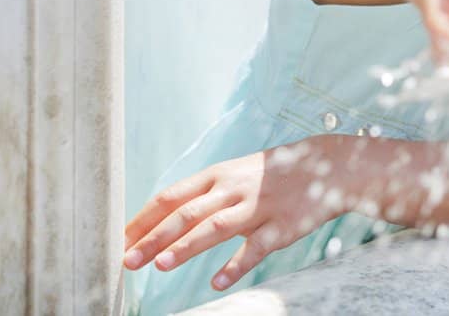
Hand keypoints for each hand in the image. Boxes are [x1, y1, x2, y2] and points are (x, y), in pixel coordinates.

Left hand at [121, 137, 345, 292]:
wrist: (328, 164)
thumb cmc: (273, 174)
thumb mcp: (236, 174)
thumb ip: (205, 194)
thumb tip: (165, 217)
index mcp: (218, 174)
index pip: (171, 196)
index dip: (144, 219)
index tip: (120, 240)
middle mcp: (233, 188)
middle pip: (187, 213)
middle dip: (154, 237)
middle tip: (127, 260)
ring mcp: (258, 206)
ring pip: (216, 226)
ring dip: (187, 246)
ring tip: (161, 265)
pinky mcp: (282, 226)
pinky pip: (256, 248)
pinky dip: (236, 265)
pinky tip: (216, 282)